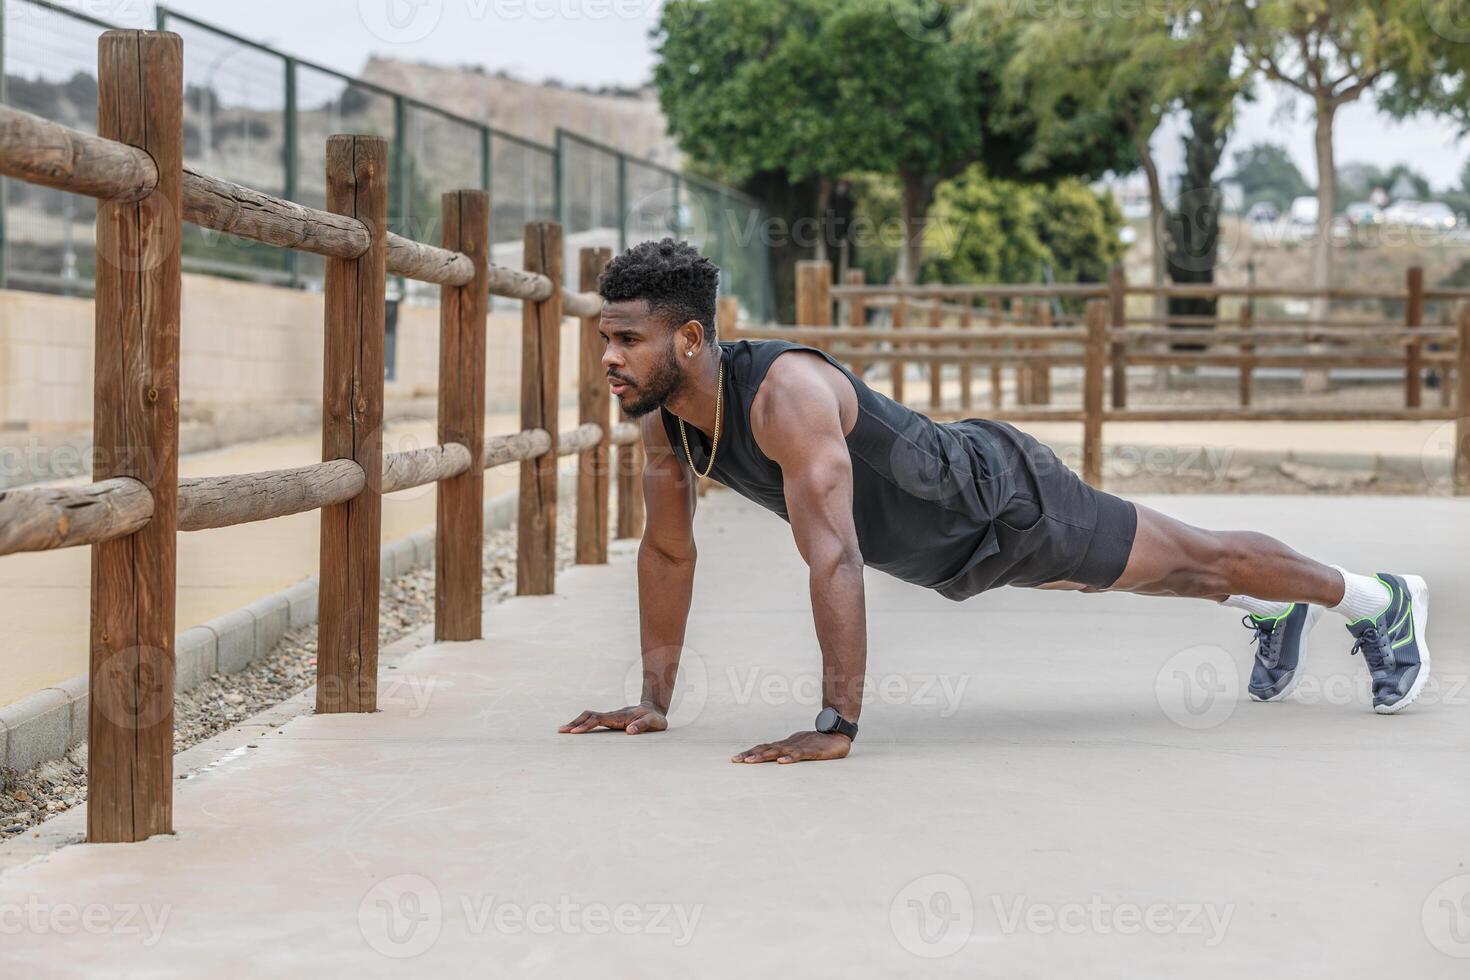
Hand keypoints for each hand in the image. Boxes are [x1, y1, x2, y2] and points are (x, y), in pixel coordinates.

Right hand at [558, 702, 667, 734]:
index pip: (598, 719)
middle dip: (574, 723)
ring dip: (576, 723)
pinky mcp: (609, 720)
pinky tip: (575, 731)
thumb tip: (629, 731)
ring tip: (562, 731)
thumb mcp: (653, 722)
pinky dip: (582, 724)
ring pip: (588, 717)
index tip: (575, 732)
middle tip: (560, 731)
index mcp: (619, 716)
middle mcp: (611, 715)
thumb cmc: (654, 718)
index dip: (587, 725)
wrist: (654, 709)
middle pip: (588, 716)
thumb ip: (642, 725)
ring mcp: (609, 717)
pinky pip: (592, 721)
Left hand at [730, 730, 850, 763]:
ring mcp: (800, 746)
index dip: (750, 752)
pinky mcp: (812, 751)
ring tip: (751, 761)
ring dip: (764, 756)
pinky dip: (790, 758)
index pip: (764, 747)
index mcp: (785, 745)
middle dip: (751, 754)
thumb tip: (774, 760)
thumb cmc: (817, 742)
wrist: (837, 733)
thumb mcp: (799, 747)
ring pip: (779, 751)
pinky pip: (799, 755)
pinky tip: (782, 762)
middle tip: (736, 760)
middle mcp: (789, 744)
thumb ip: (787, 752)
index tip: (736, 759)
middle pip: (766, 748)